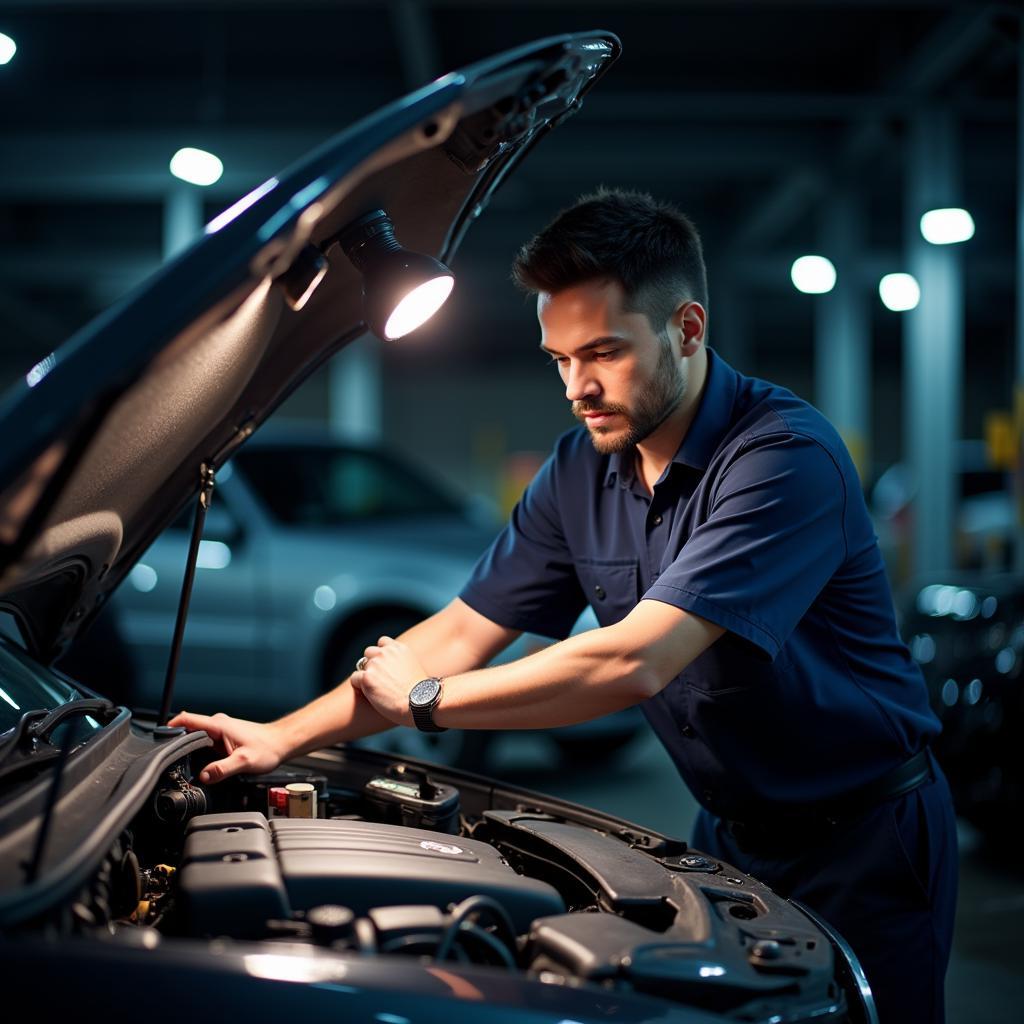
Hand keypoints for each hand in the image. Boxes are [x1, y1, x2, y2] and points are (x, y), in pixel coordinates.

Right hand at [167, 711, 286, 783]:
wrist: (281, 744)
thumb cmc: (267, 748)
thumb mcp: (244, 762)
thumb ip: (222, 769)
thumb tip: (204, 775)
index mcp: (218, 725)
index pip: (186, 719)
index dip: (170, 726)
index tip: (159, 738)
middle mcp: (218, 725)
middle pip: (188, 730)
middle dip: (178, 744)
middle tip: (172, 761)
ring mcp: (221, 731)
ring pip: (196, 738)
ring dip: (190, 749)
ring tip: (188, 765)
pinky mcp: (224, 738)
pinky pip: (205, 743)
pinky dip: (200, 752)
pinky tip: (203, 764)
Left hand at [350, 636, 426, 725]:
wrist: (420, 702)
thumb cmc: (421, 693)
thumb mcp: (414, 669)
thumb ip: (402, 663)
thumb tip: (396, 670)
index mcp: (399, 649)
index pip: (383, 642)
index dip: (381, 654)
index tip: (384, 665)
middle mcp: (386, 653)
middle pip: (370, 651)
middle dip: (372, 663)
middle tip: (378, 678)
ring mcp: (375, 664)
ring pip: (361, 663)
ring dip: (366, 673)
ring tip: (373, 687)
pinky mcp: (367, 678)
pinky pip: (355, 678)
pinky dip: (358, 685)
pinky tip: (367, 693)